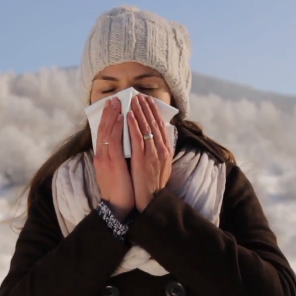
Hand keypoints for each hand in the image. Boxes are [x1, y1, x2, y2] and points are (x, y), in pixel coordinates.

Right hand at [93, 97, 134, 221]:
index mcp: (102, 157)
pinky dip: (117, 128)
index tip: (112, 106)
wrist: (118, 206)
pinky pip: (115, 141)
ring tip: (118, 102)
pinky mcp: (113, 163)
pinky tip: (122, 117)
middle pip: (103, 129)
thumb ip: (117, 157)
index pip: (102, 133)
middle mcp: (101, 156)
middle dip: (109, 113)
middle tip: (114, 99)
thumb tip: (124, 144)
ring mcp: (106, 159)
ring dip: (113, 115)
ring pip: (108, 132)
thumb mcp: (115, 170)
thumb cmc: (120, 189)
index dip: (107, 119)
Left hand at [127, 94, 172, 211]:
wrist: (151, 200)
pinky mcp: (143, 158)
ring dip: (140, 111)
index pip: (161, 126)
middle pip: (154, 123)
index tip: (148, 102)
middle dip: (147, 108)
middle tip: (140, 95)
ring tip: (134, 99)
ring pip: (146, 127)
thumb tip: (154, 141)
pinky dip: (133, 124)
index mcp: (166, 151)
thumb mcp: (160, 166)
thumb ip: (158, 152)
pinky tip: (129, 114)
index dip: (154, 112)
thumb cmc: (153, 185)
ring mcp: (153, 153)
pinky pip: (137, 137)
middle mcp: (162, 149)